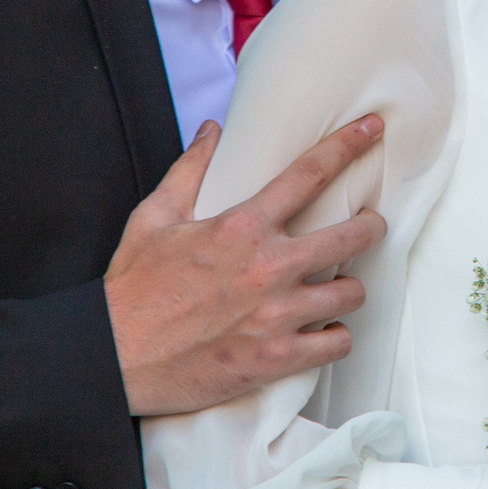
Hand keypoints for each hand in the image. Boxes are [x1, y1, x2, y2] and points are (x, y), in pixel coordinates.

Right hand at [105, 116, 388, 416]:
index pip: (310, 173)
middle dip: (370, 226)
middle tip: (370, 226)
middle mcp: (268, 268)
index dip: (348, 145)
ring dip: (350, 288)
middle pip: (352, 235)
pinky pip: (335, 344)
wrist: (114, 357)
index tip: (373, 129)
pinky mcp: (275, 358)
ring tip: (341, 286)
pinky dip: (335, 337)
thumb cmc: (133, 288)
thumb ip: (189, 170)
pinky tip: (326, 331)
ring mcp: (276, 315)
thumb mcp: (154, 217)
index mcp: (241, 227)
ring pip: (350, 293)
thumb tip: (212, 130)